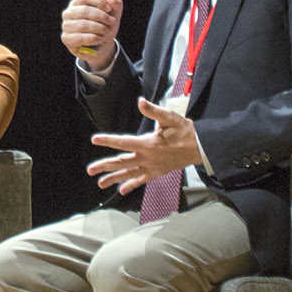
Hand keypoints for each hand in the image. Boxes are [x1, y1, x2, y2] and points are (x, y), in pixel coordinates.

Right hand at [61, 0, 123, 68]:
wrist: (101, 45)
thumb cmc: (104, 26)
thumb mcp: (113, 15)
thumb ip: (116, 4)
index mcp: (78, 2)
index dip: (99, 1)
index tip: (109, 9)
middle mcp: (69, 12)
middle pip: (84, 10)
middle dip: (102, 17)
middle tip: (112, 22)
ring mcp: (66, 25)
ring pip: (83, 25)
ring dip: (99, 29)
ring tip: (107, 31)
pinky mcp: (66, 38)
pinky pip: (80, 38)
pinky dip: (94, 39)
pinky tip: (100, 39)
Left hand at [85, 96, 202, 194]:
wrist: (200, 147)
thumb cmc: (184, 131)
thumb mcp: (169, 117)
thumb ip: (153, 111)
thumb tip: (141, 102)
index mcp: (148, 144)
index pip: (124, 142)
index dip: (108, 140)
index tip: (95, 139)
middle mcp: (147, 158)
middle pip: (122, 162)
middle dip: (105, 166)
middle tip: (90, 170)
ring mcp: (151, 167)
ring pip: (129, 174)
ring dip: (114, 178)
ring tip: (99, 183)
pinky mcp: (157, 172)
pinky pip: (141, 180)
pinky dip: (130, 185)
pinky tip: (121, 190)